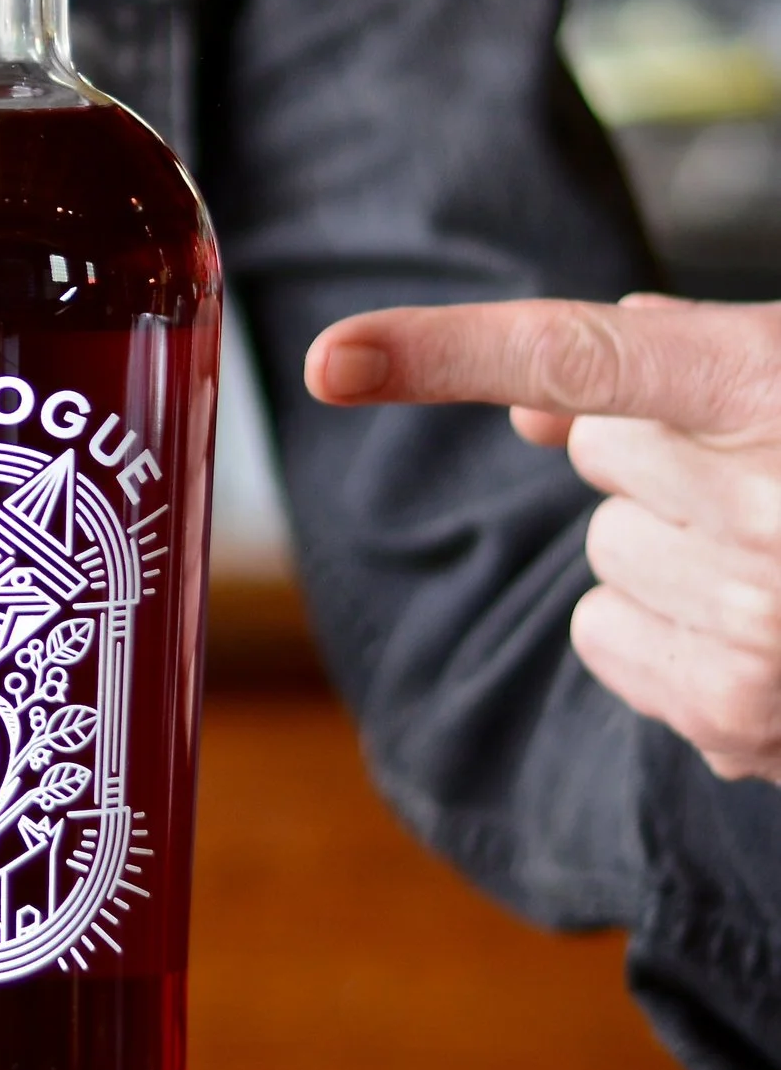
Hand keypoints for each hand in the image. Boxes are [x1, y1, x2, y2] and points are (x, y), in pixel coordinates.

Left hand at [307, 295, 780, 780]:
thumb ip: (677, 370)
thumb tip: (531, 412)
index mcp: (779, 393)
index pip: (583, 359)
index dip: (444, 352)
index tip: (332, 357)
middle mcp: (772, 508)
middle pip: (599, 455)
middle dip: (669, 458)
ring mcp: (759, 624)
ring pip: (603, 552)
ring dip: (673, 551)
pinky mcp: (739, 718)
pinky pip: (607, 640)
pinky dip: (664, 638)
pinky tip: (768, 637)